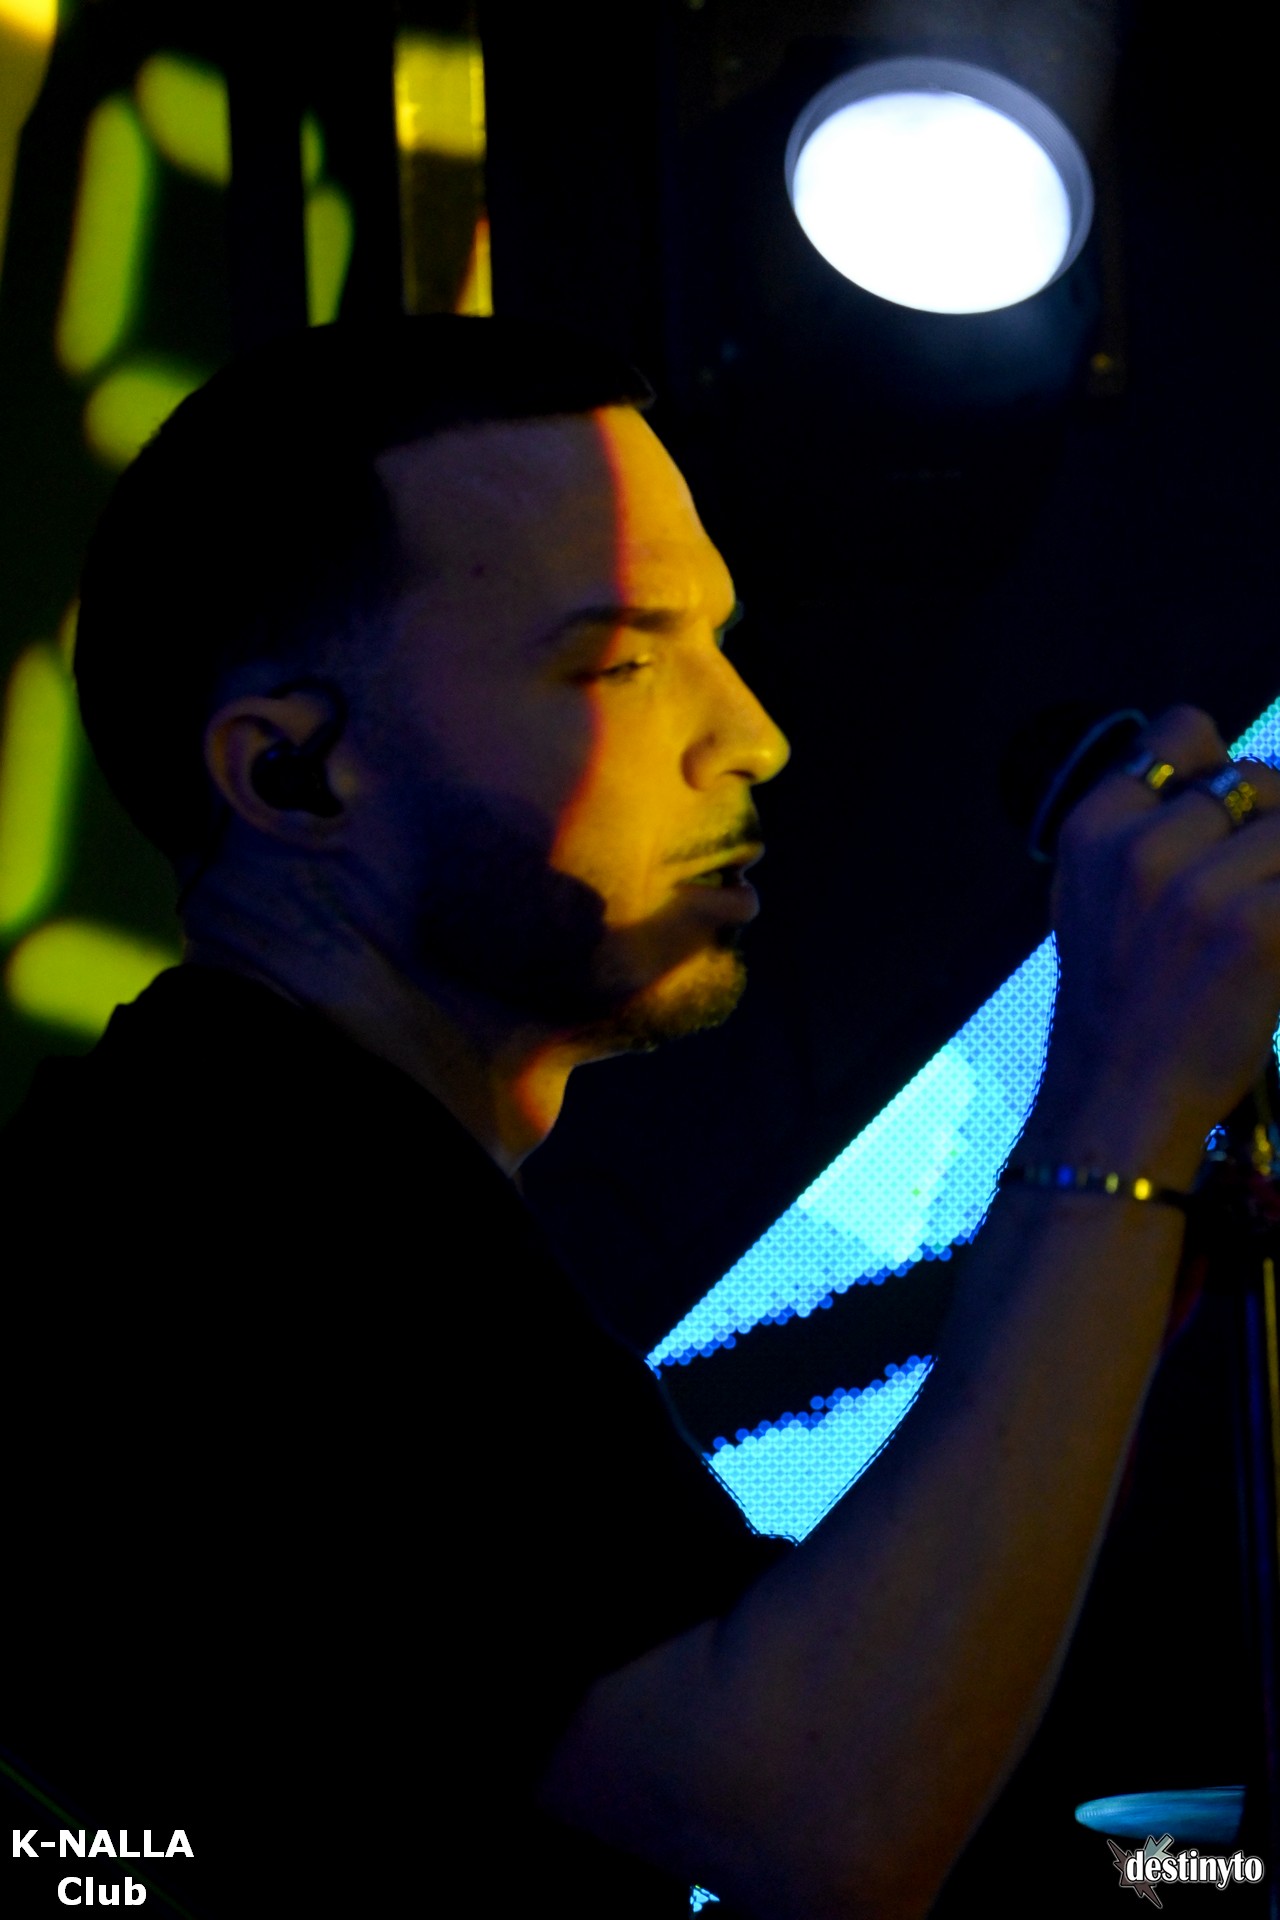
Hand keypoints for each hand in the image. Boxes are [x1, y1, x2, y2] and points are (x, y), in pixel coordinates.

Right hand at [1045, 706, 1279, 1177]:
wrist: (1120, 1098)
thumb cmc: (1117, 1006)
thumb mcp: (1089, 900)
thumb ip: (1137, 830)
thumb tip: (1223, 782)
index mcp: (1095, 829)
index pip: (1182, 731)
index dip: (1220, 766)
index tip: (1233, 816)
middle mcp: (1142, 847)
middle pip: (1258, 778)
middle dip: (1273, 827)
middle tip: (1259, 884)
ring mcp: (1200, 887)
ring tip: (1262, 923)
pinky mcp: (1258, 929)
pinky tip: (1277, 951)